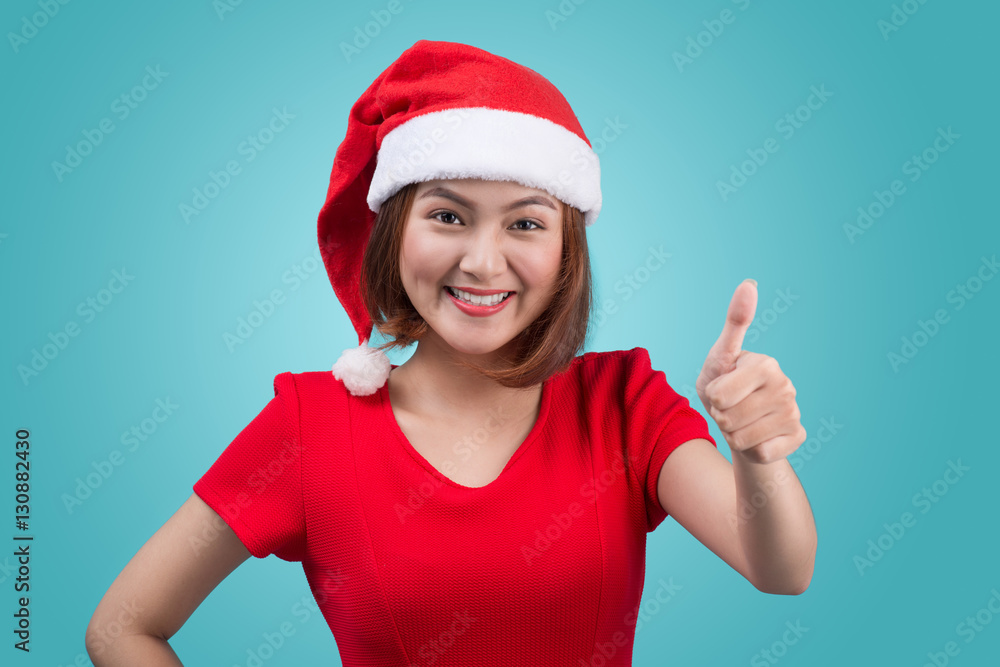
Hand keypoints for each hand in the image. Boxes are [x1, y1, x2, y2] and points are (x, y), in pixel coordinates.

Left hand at [695, 280, 805, 463]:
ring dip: (733, 434)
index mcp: (766, 364)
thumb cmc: (725, 383)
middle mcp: (786, 386)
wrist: (742, 422)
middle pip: (728, 419)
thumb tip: (749, 283)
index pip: (718, 396)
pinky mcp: (797, 437)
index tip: (721, 389)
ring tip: (741, 421)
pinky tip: (757, 436)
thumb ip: (735, 322)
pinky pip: (759, 453)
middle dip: (721, 417)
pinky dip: (750, 450)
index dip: (711, 398)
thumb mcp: (720, 355)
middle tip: (730, 407)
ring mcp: (794, 413)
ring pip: (741, 439)